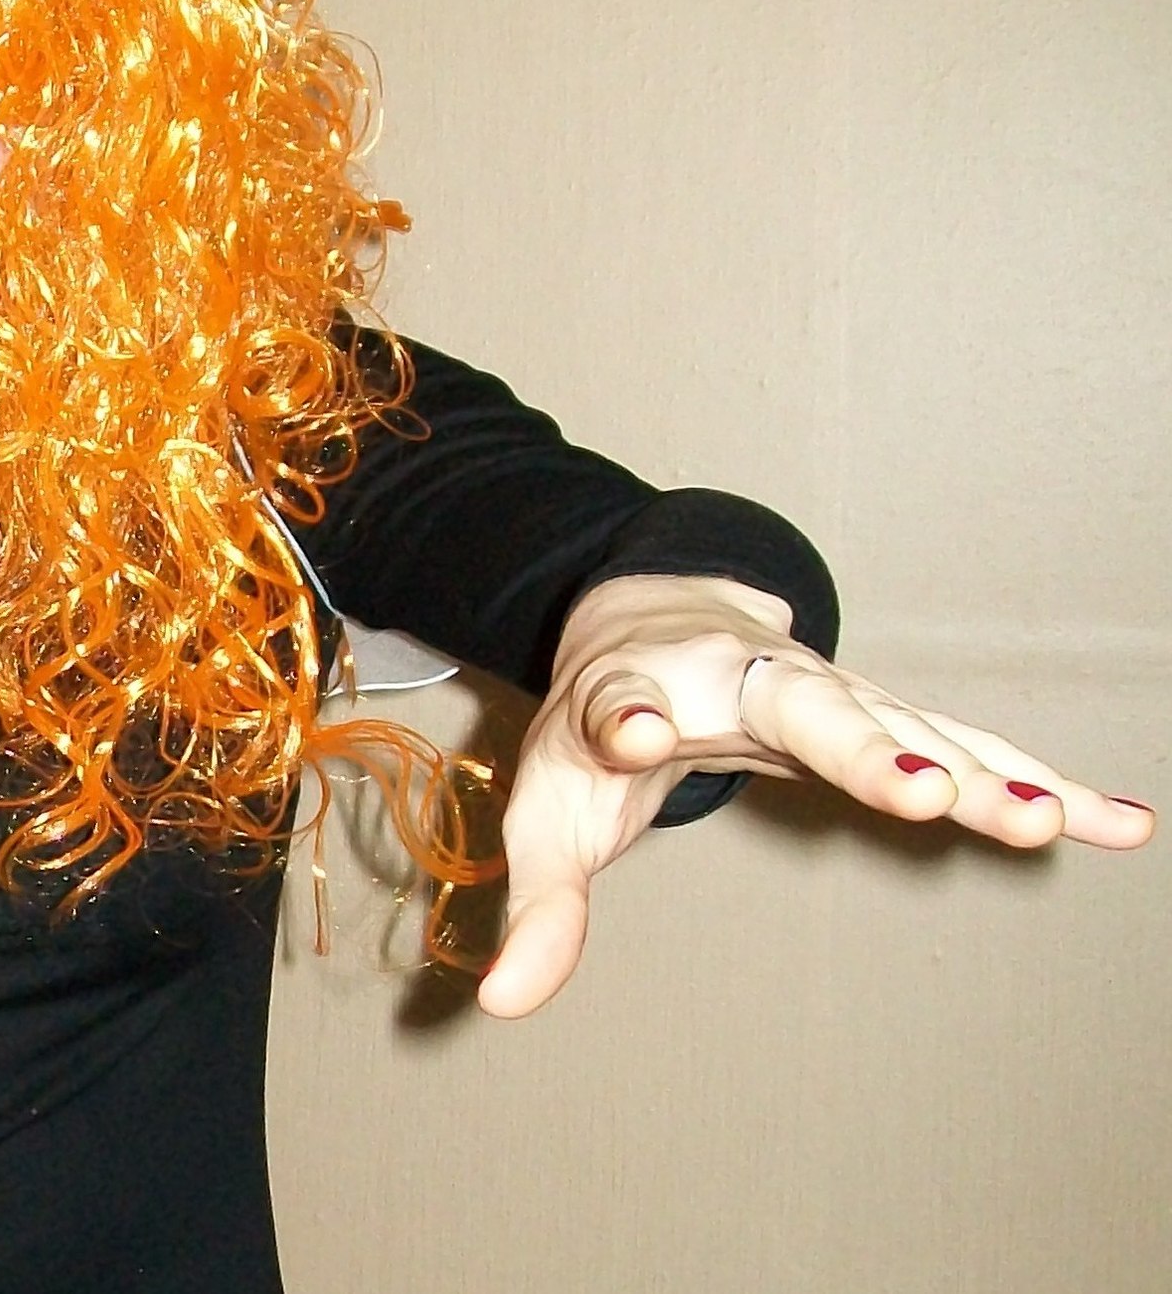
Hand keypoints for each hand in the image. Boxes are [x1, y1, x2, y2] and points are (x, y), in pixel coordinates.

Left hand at [477, 573, 1155, 1019]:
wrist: (643, 612)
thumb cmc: (594, 723)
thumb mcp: (549, 802)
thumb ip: (537, 901)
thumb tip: (503, 1000)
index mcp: (632, 688)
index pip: (620, 699)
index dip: (624, 715)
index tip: (633, 728)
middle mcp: (734, 675)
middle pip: (801, 705)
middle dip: (858, 744)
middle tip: (915, 789)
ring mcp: (817, 687)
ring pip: (901, 723)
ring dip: (968, 771)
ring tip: (1036, 821)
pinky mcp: (875, 710)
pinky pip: (962, 745)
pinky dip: (1035, 780)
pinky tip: (1114, 820)